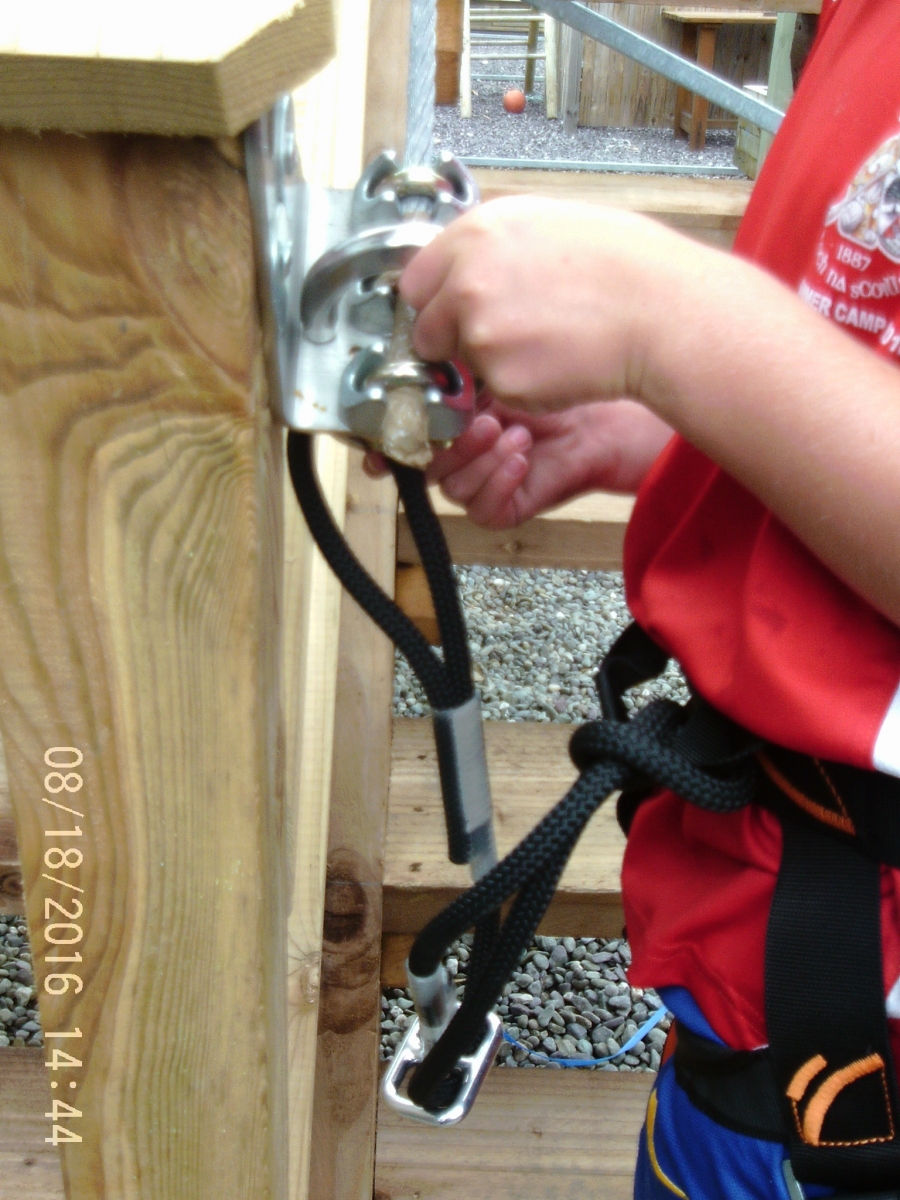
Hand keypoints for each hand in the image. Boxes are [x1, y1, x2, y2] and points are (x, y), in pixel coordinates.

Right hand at [365, 396, 671, 528]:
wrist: (604, 415)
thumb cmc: (555, 385)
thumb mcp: (494, 368)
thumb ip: (451, 367)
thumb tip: (420, 357)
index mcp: (446, 423)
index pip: (401, 442)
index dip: (384, 448)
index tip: (378, 447)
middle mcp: (458, 456)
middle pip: (423, 468)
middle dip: (449, 445)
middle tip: (482, 421)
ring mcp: (480, 483)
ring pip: (453, 488)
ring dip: (481, 459)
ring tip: (513, 433)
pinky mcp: (504, 507)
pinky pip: (483, 509)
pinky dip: (500, 481)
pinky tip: (522, 456)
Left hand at [399, 195, 707, 413]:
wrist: (660, 311)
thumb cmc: (623, 265)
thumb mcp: (546, 224)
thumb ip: (493, 247)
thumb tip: (465, 266)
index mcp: (476, 234)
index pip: (416, 280)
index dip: (436, 301)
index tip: (451, 313)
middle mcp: (466, 281)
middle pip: (426, 329)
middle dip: (452, 340)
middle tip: (499, 339)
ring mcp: (480, 333)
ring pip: (462, 363)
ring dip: (490, 363)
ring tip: (545, 342)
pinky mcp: (501, 378)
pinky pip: (496, 389)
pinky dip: (521, 385)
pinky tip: (559, 361)